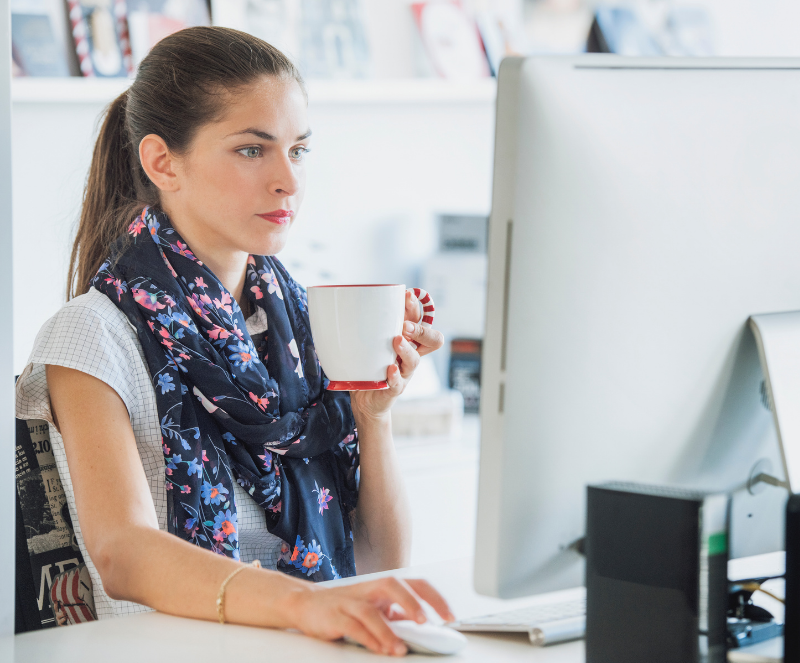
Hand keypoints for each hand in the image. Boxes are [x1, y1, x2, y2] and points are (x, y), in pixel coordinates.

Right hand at [287, 577, 454, 655]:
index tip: (449, 616)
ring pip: (371, 611)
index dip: (434, 598)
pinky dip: (367, 638)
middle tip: (425, 623)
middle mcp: (369, 590)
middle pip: (393, 585)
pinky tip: (378, 649)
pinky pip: (352, 626)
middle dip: (412, 602)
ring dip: (387, 631)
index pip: (414, 584)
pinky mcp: (334, 616)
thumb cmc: (347, 606)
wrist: (307, 603)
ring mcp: (350, 601)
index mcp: (383, 587)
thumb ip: (397, 614)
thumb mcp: (376, 607)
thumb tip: (424, 625)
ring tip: (399, 649)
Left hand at [350, 290, 444, 420]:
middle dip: (422, 330)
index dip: (417, 308)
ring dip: (406, 349)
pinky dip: (395, 375)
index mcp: (408, 340)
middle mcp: (411, 355)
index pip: (421, 320)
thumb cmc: (370, 366)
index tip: (407, 296)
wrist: (365, 398)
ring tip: (396, 341)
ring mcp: (405, 373)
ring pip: (415, 360)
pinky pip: (398, 382)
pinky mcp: (395, 388)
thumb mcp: (371, 344)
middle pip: (433, 340)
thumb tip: (352, 303)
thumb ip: (369, 327)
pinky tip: (390, 369)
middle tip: (406, 325)